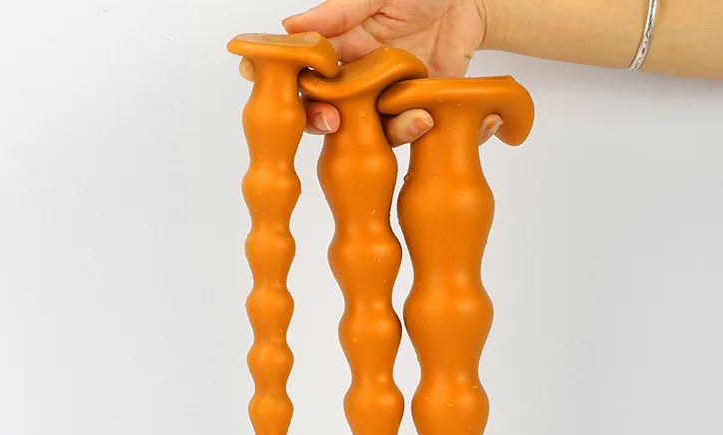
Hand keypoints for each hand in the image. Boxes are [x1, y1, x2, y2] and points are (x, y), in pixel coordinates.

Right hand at [239, 0, 502, 146]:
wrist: (468, 6)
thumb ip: (339, 11)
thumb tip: (291, 26)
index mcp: (337, 51)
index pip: (298, 70)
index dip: (274, 78)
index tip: (254, 78)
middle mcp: (352, 81)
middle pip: (319, 110)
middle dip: (317, 119)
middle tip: (329, 120)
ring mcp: (377, 100)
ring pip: (357, 131)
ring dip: (370, 133)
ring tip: (395, 117)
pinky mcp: (407, 113)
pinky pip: (400, 132)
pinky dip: (411, 128)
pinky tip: (424, 118)